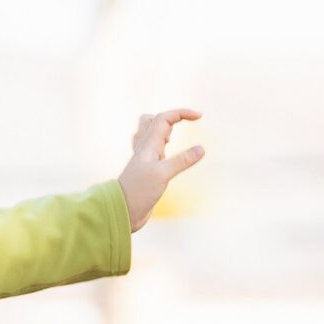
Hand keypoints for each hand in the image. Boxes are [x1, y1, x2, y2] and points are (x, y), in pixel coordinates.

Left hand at [117, 107, 203, 230]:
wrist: (122, 211)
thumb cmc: (138, 192)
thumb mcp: (162, 174)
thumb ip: (182, 161)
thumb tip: (201, 148)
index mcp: (148, 145)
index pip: (164, 118)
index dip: (182, 113)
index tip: (199, 116)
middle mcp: (145, 149)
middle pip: (152, 121)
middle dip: (170, 117)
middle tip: (185, 124)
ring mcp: (145, 160)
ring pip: (150, 135)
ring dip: (163, 130)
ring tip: (175, 137)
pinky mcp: (146, 171)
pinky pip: (152, 151)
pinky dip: (162, 146)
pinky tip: (167, 155)